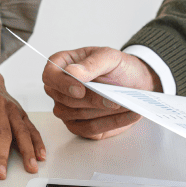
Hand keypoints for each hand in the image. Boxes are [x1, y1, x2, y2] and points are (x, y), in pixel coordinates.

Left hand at [0, 64, 45, 178]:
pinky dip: (37, 142)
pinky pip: (31, 128)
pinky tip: (40, 155)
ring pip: (21, 130)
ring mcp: (11, 108)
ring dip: (27, 150)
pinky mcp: (21, 112)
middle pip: (2, 132)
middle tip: (1, 174)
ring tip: (31, 167)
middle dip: (2, 155)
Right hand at [42, 47, 158, 138]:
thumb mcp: (109, 57)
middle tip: (113, 99)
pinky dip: (112, 122)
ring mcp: (68, 110)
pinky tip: (130, 114)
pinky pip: (91, 129)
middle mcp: (61, 90)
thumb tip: (72, 72)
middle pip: (64, 100)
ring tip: (123, 104)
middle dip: (91, 100)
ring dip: (102, 111)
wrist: (136, 83)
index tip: (80, 89)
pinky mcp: (81, 126)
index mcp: (62, 66)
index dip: (62, 84)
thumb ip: (91, 64)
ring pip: (77, 115)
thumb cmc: (118, 67)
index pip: (49, 76)